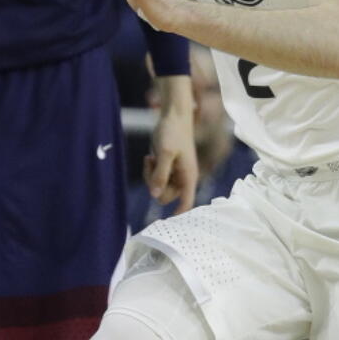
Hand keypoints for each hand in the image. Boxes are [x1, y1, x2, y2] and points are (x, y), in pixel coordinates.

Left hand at [146, 77, 197, 212]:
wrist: (172, 116)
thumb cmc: (172, 132)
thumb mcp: (164, 153)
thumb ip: (160, 174)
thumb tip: (154, 195)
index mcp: (189, 177)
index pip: (187, 203)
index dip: (179, 214)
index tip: (168, 224)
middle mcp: (182, 178)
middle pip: (164, 196)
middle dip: (154, 184)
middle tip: (151, 166)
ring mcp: (173, 173)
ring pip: (157, 187)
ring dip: (150, 175)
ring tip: (150, 158)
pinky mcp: (165, 167)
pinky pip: (154, 178)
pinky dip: (149, 169)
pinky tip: (149, 157)